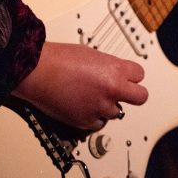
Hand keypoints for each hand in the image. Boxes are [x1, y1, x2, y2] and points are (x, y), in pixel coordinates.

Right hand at [12, 42, 147, 130]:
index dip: (132, 76)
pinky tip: (82, 106)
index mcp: (114, 70)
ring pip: (116, 112)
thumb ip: (108, 66)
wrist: (37, 71)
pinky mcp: (86, 122)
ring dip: (107, 106)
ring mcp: (100, 107)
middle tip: (122, 93)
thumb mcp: (91, 54)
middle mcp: (111, 90)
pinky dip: (92, 117)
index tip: (128, 78)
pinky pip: (98, 124)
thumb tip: (113, 74)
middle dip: (132, 95)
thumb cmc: (58, 59)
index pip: (139, 75)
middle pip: (140, 97)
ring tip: (91, 96)